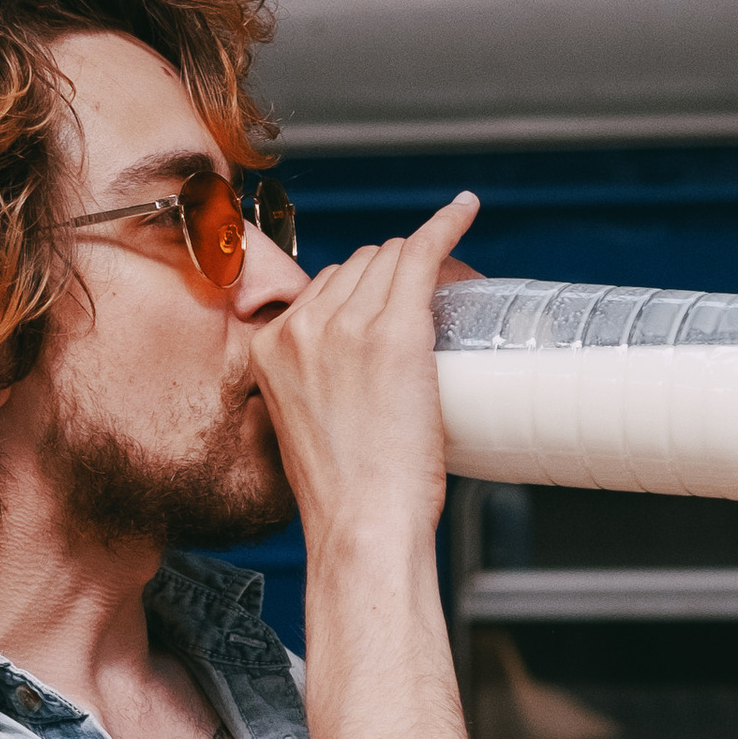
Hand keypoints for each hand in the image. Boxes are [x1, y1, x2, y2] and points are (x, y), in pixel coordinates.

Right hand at [250, 192, 479, 558]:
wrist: (361, 528)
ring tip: (449, 292)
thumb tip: (353, 375)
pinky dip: (447, 225)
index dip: (362, 295)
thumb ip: (315, 385)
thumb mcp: (304, 427)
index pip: (323, 286)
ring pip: (391, 258)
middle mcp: (301, 325)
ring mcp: (348, 325)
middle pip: (357, 264)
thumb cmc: (344, 497)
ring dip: (419, 267)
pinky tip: (467, 210)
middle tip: (424, 318)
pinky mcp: (396, 331)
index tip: (386, 312)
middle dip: (391, 280)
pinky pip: (423, 254)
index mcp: (270, 346)